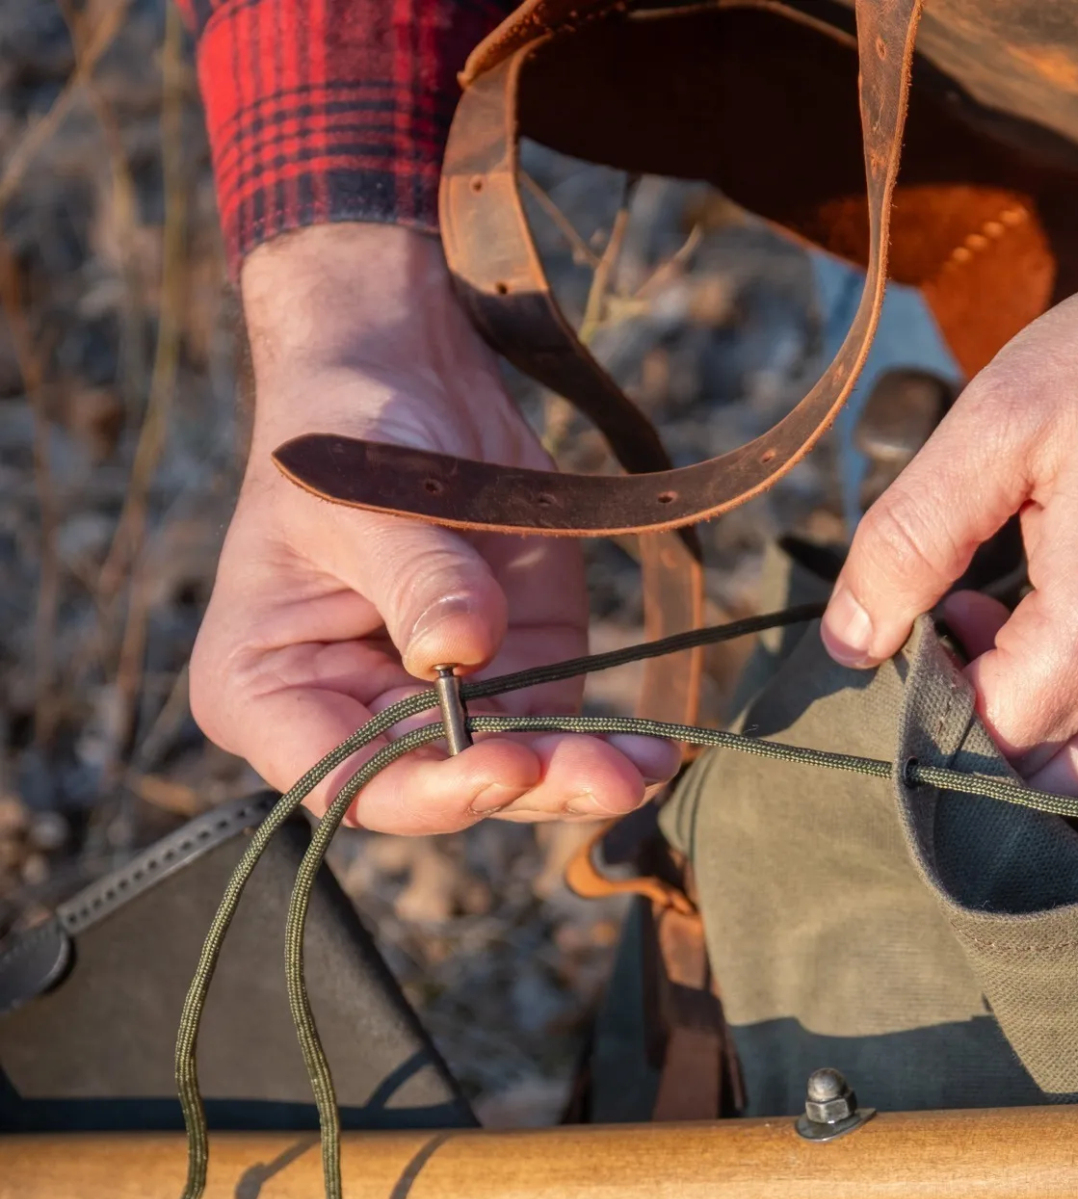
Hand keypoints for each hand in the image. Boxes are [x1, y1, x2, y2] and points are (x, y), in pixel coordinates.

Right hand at [190, 225, 677, 832]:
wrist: (404, 374)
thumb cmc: (341, 430)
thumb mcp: (362, 500)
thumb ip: (416, 578)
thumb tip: (460, 649)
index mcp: (269, 692)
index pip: (341, 779)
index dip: (425, 790)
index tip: (505, 763)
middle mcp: (350, 719)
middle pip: (438, 787)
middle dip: (527, 785)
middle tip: (607, 779)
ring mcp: (437, 706)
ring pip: (509, 773)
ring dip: (579, 777)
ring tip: (644, 772)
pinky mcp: (510, 676)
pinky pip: (556, 731)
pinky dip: (606, 745)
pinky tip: (655, 754)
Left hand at [821, 199, 1077, 795]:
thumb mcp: (999, 423)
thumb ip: (907, 542)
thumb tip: (849, 644)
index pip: (975, 742)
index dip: (922, 697)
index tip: (918, 620)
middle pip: (1030, 776)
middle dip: (970, 718)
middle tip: (954, 616)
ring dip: (1029, 714)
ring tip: (1008, 609)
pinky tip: (1074, 610)